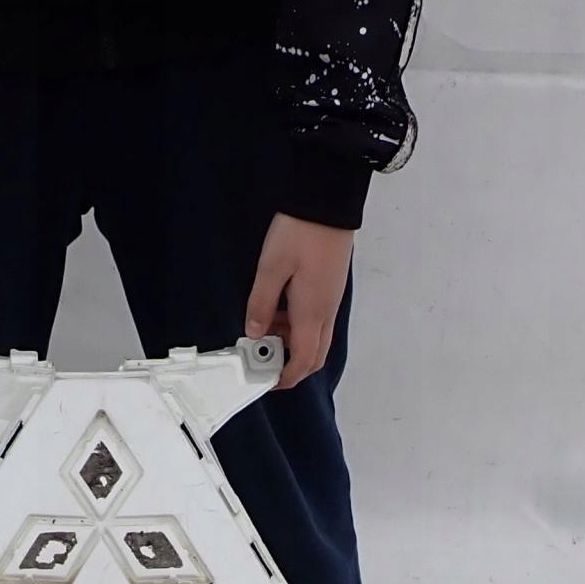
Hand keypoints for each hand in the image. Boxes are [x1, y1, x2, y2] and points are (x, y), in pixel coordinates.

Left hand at [245, 213, 354, 390]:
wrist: (329, 202)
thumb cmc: (303, 230)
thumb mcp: (271, 268)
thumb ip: (261, 304)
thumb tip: (254, 330)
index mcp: (312, 312)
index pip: (303, 361)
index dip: (286, 377)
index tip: (268, 381)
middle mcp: (326, 310)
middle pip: (314, 355)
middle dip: (291, 365)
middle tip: (264, 359)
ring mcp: (330, 299)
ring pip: (315, 337)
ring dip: (292, 342)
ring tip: (264, 326)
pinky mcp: (330, 287)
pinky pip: (316, 318)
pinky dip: (297, 324)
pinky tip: (278, 308)